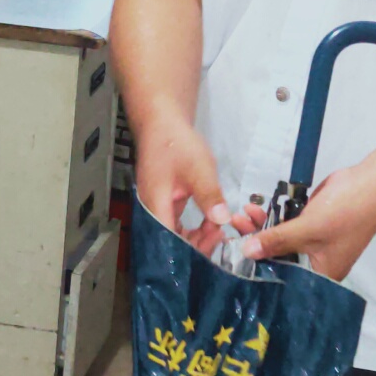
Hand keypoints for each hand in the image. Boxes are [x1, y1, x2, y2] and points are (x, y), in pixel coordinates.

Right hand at [136, 121, 241, 255]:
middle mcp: (152, 211)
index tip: (213, 245)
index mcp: (155, 206)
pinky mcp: (164, 203)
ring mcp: (157, 208)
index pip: (169, 242)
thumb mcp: (199, 168)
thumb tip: (222, 221)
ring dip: (196, 237)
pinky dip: (193, 227)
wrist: (162, 124)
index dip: (190, 251)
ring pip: (174, 235)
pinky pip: (176, 224)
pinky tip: (210, 223)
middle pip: (170, 243)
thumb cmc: (176, 144)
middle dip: (196, 245)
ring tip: (218, 230)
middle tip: (221, 236)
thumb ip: (209, 196)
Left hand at [242, 164, 375, 279]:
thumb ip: (276, 240)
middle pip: (278, 257)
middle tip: (233, 228)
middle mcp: (315, 261)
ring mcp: (312, 241)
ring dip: (260, 227)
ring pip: (279, 239)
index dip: (258, 267)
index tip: (234, 255)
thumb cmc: (346, 212)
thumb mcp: (308, 229)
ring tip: (240, 215)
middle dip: (255, 242)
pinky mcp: (310, 223)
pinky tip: (255, 209)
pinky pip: (286, 225)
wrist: (373, 182)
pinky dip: (271, 218)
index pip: (282, 277)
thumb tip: (247, 252)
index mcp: (320, 273)